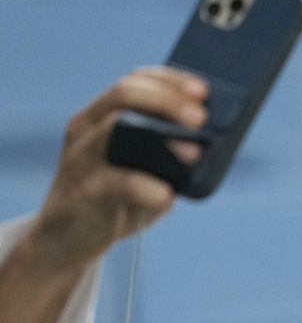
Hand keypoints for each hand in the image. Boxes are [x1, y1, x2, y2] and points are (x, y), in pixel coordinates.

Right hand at [24, 67, 207, 265]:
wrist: (67, 241)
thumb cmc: (116, 200)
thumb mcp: (144, 170)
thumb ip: (169, 155)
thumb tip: (213, 146)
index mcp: (101, 116)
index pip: (134, 81)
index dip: (170, 80)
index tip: (203, 90)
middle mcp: (86, 129)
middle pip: (124, 94)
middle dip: (167, 100)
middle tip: (201, 118)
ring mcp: (81, 159)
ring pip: (115, 128)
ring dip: (162, 137)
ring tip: (196, 151)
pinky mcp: (84, 193)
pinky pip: (118, 183)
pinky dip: (148, 187)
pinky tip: (167, 195)